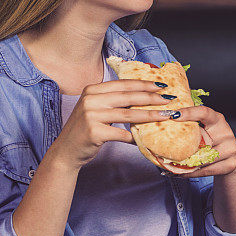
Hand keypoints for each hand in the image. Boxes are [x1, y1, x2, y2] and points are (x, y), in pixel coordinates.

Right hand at [48, 79, 176, 169]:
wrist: (66, 151)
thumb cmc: (85, 129)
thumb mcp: (96, 109)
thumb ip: (114, 101)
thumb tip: (144, 96)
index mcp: (92, 90)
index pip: (123, 84)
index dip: (143, 84)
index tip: (161, 85)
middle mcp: (90, 100)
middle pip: (128, 97)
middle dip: (152, 98)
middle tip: (169, 99)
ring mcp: (91, 116)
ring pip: (128, 115)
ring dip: (150, 115)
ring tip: (165, 116)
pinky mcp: (94, 132)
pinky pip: (121, 134)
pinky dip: (135, 137)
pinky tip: (146, 138)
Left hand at [168, 105, 235, 177]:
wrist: (232, 155)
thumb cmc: (213, 139)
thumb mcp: (206, 127)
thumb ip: (192, 124)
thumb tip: (165, 120)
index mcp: (218, 119)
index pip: (204, 112)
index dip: (189, 113)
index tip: (172, 115)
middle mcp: (226, 132)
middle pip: (200, 140)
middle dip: (182, 146)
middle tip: (162, 149)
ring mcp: (230, 149)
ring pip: (201, 158)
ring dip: (183, 163)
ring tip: (168, 165)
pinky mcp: (230, 164)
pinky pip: (204, 170)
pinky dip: (190, 173)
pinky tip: (179, 173)